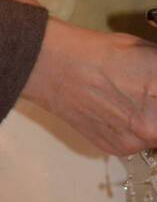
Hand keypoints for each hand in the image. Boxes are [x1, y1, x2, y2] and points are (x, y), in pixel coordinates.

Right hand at [21, 18, 156, 154]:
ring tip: (134, 100)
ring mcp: (135, 139)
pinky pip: (140, 143)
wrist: (54, 68)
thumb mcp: (149, 53)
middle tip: (150, 95)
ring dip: (153, 121)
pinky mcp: (118, 148)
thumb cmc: (100, 54)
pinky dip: (137, 130)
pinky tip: (120, 110)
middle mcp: (151, 121)